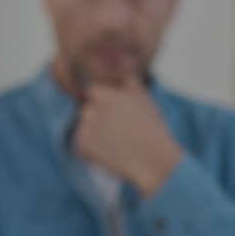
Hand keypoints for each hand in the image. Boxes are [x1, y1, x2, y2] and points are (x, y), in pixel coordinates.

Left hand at [73, 79, 183, 196]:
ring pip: (82, 128)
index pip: (93, 92)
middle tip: (113, 135)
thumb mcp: (148, 105)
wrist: (154, 161)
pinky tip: (108, 157)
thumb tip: (127, 74)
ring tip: (113, 147)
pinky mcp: (86, 146)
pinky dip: (89, 153)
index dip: (99, 103)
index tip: (109, 117)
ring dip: (92, 136)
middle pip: (85, 110)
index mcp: (114, 96)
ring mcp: (91, 127)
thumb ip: (134, 88)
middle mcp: (100, 109)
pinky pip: (80, 147)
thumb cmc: (154, 134)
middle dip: (95, 120)